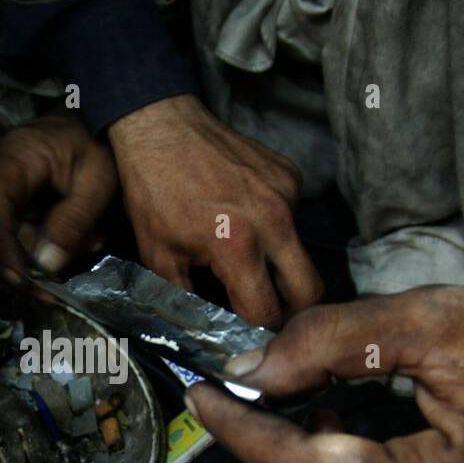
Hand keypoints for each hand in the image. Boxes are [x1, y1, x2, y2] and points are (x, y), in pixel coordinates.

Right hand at [0, 111, 117, 277]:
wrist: (92, 122)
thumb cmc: (98, 142)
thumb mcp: (98, 180)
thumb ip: (73, 221)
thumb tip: (46, 265)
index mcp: (11, 160)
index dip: (0, 251)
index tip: (22, 282)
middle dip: (28, 263)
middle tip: (64, 282)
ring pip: (8, 240)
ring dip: (46, 255)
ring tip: (91, 241)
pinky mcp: (8, 202)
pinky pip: (18, 235)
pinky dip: (48, 245)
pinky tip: (81, 238)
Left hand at [108, 94, 320, 326]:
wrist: (161, 125)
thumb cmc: (153, 190)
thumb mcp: (159, 256)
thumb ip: (188, 300)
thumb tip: (209, 333)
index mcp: (237, 245)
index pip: (267, 312)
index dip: (258, 333)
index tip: (249, 337)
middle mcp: (273, 220)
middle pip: (310, 290)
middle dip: (293, 310)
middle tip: (268, 313)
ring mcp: (287, 194)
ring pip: (303, 253)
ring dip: (282, 267)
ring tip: (250, 260)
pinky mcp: (291, 175)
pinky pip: (295, 218)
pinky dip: (277, 229)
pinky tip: (248, 219)